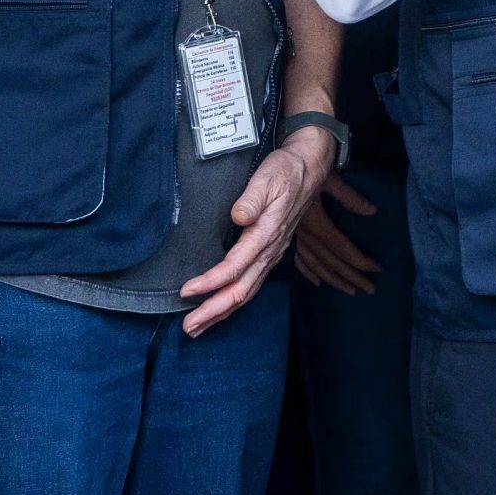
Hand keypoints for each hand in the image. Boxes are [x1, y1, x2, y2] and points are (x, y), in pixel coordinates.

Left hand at [182, 129, 335, 335]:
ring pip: (248, 291)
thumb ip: (252, 199)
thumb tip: (239, 216)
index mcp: (266, 234)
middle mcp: (270, 250)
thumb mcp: (267, 179)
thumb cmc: (285, 172)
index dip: (210, 282)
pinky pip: (253, 284)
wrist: (309, 167)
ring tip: (199, 326)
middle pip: (241, 289)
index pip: (235, 266)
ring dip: (223, 312)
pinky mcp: (271, 253)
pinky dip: (235, 301)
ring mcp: (273, 254)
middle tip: (188, 327)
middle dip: (214, 311)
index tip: (186, 291)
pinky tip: (223, 307)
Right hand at [291, 172, 382, 295]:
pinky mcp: (283, 231)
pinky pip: (296, 257)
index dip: (358, 260)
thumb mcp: (329, 176)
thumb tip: (371, 211)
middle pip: (328, 261)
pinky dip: (308, 270)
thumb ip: (349, 197)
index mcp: (314, 220)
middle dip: (349, 276)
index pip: (339, 247)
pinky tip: (316, 281)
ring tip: (349, 289)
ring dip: (333, 277)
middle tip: (369, 290)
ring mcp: (290, 234)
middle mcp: (301, 232)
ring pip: (314, 263)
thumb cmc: (301, 161)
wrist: (281, 152)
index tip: (376, 270)